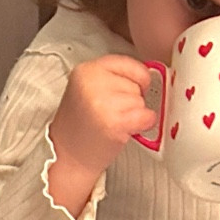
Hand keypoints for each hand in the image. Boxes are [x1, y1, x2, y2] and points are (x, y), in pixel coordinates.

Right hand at [46, 55, 157, 213]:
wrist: (67, 156)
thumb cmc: (81, 126)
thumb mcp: (88, 89)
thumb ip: (113, 77)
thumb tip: (151, 75)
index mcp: (86, 70)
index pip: (128, 63)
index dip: (134, 80)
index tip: (125, 93)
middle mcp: (93, 82)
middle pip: (136, 83)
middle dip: (131, 99)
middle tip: (110, 114)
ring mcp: (103, 102)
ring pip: (141, 100)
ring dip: (134, 114)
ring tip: (114, 123)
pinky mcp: (114, 123)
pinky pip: (146, 116)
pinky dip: (144, 124)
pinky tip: (128, 130)